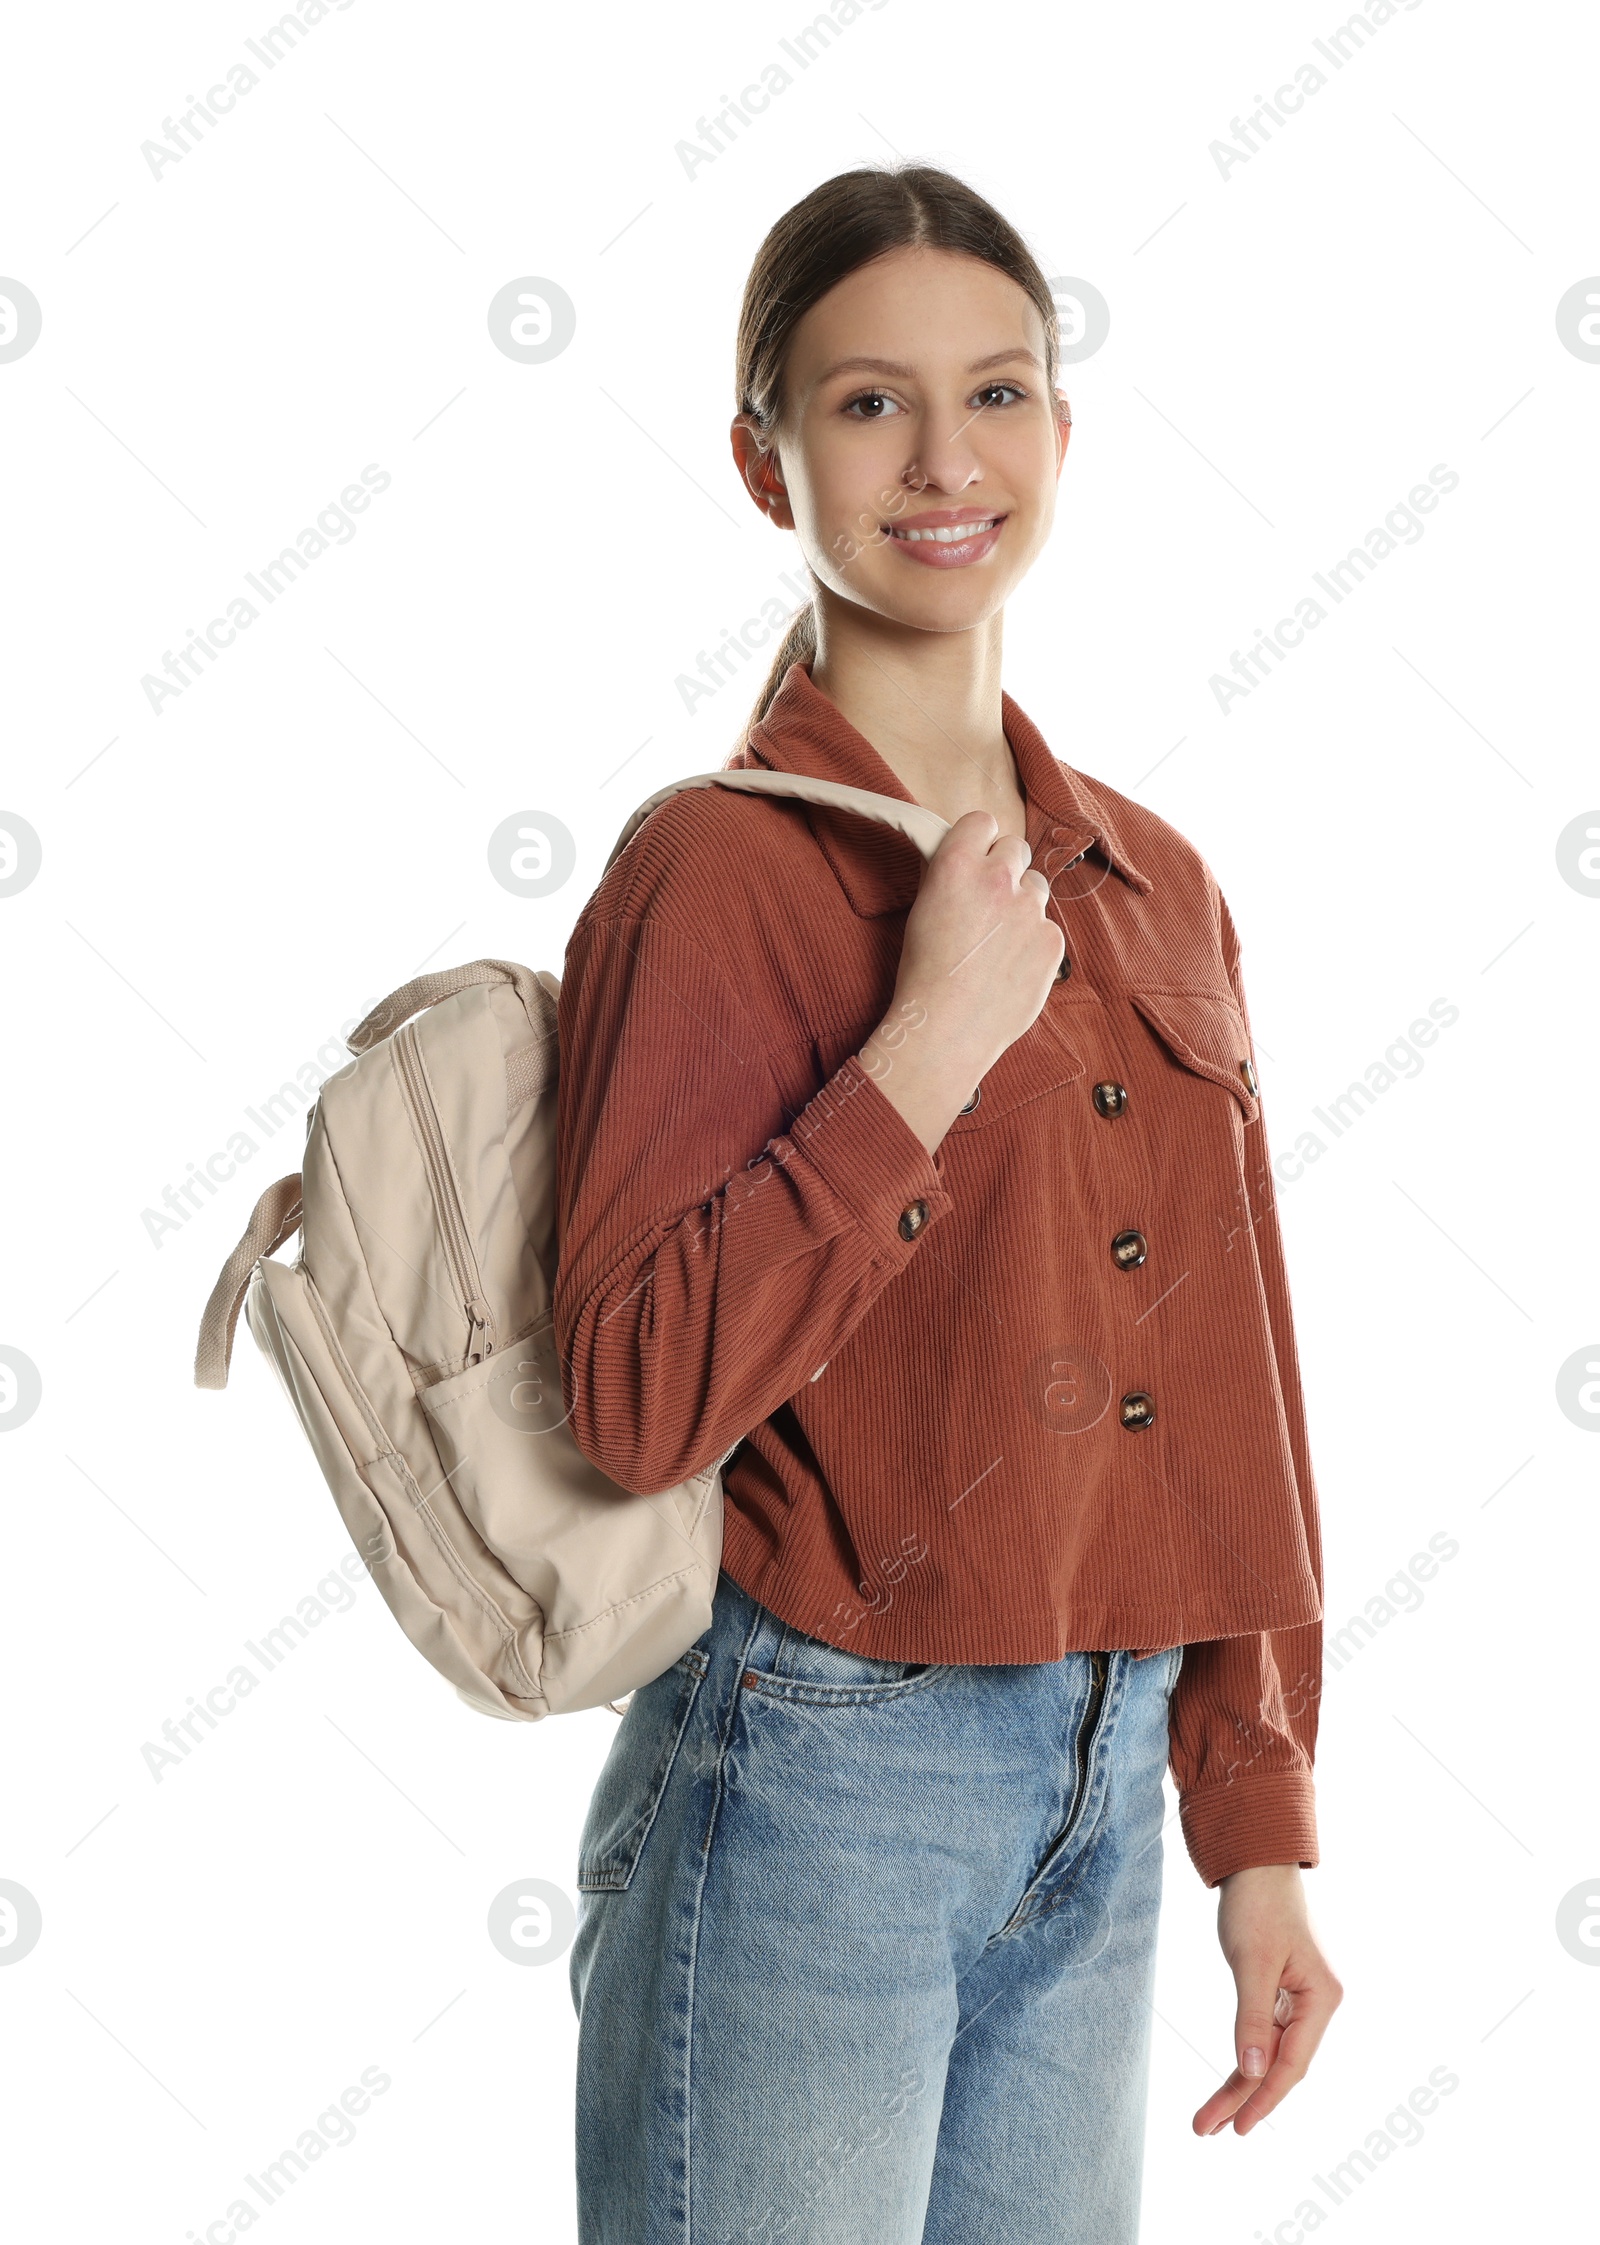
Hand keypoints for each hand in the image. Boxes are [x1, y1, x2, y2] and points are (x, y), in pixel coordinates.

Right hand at [860, 810, 1063, 1152]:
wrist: (945, 1031)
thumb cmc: (922, 976)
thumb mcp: (921, 911)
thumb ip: (949, 878)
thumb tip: (965, 864)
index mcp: (955, 866)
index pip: (982, 821)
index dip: (979, 841)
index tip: (975, 859)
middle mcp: (996, 879)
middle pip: (1016, 847)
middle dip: (1005, 868)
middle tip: (988, 901)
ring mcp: (1029, 911)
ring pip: (1036, 887)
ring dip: (1022, 904)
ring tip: (998, 942)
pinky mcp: (1051, 942)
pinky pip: (1047, 927)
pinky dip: (1034, 943)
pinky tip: (1010, 968)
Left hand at [1194, 1863, 1342, 2137]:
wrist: (1255, 1861)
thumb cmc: (1257, 1905)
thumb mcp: (1250, 1963)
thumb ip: (1252, 2019)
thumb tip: (1252, 2072)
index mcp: (1321, 1998)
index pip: (1292, 2063)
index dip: (1264, 2098)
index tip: (1237, 2127)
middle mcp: (1317, 2003)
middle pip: (1280, 2064)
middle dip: (1243, 2097)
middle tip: (1208, 2130)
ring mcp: (1301, 1998)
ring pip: (1270, 2053)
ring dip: (1240, 2083)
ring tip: (1208, 2118)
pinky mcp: (1283, 1991)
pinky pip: (1265, 2034)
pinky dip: (1245, 2056)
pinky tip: (1230, 2081)